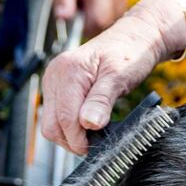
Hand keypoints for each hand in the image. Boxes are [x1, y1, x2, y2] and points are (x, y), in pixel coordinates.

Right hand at [39, 0, 175, 154]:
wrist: (134, 38)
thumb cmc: (130, 53)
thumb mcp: (120, 78)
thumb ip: (102, 101)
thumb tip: (88, 124)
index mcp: (69, 71)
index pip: (64, 118)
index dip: (79, 139)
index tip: (97, 146)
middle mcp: (55, 74)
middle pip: (51, 125)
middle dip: (72, 139)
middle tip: (96, 143)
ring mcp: (53, 80)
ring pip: (50, 123)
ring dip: (70, 134)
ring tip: (94, 133)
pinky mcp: (56, 86)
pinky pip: (55, 114)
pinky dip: (69, 125)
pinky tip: (86, 123)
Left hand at [56, 0, 129, 31]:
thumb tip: (63, 16)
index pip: (98, 21)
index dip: (85, 27)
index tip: (76, 21)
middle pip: (106, 24)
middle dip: (92, 24)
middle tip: (81, 11)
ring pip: (112, 21)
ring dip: (99, 19)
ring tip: (89, 5)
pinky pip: (116, 15)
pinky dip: (106, 14)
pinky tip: (97, 4)